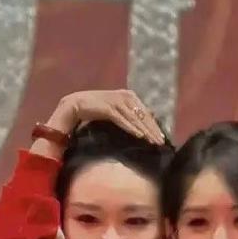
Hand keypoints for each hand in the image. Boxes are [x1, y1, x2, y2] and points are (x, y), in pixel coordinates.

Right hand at [47, 89, 165, 143]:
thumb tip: (143, 126)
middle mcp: (125, 96)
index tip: (161, 137)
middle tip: (160, 142)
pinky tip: (139, 136)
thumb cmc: (97, 109)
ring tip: (152, 141)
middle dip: (153, 130)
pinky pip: (122, 120)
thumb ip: (129, 114)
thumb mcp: (116, 110)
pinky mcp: (108, 108)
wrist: (76, 104)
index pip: (146, 113)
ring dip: (145, 131)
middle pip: (143, 116)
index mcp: (129, 96)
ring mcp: (117, 101)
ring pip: (135, 119)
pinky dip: (131, 128)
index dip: (154, 125)